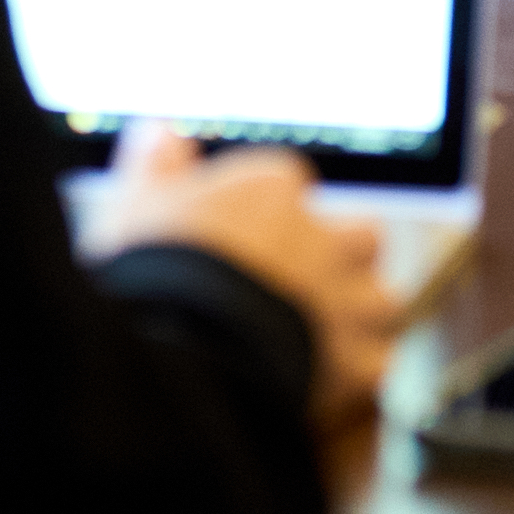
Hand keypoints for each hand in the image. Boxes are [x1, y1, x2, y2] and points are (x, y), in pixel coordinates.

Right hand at [84, 122, 405, 418]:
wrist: (181, 352)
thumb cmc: (151, 277)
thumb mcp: (133, 208)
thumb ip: (155, 166)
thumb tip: (158, 131)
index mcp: (271, 191)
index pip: (291, 185)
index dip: (272, 217)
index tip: (249, 241)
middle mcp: (320, 238)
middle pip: (359, 235)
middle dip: (339, 258)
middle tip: (300, 285)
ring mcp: (344, 299)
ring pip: (379, 299)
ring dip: (356, 317)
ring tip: (320, 338)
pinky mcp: (354, 361)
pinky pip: (376, 363)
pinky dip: (357, 374)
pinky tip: (329, 383)